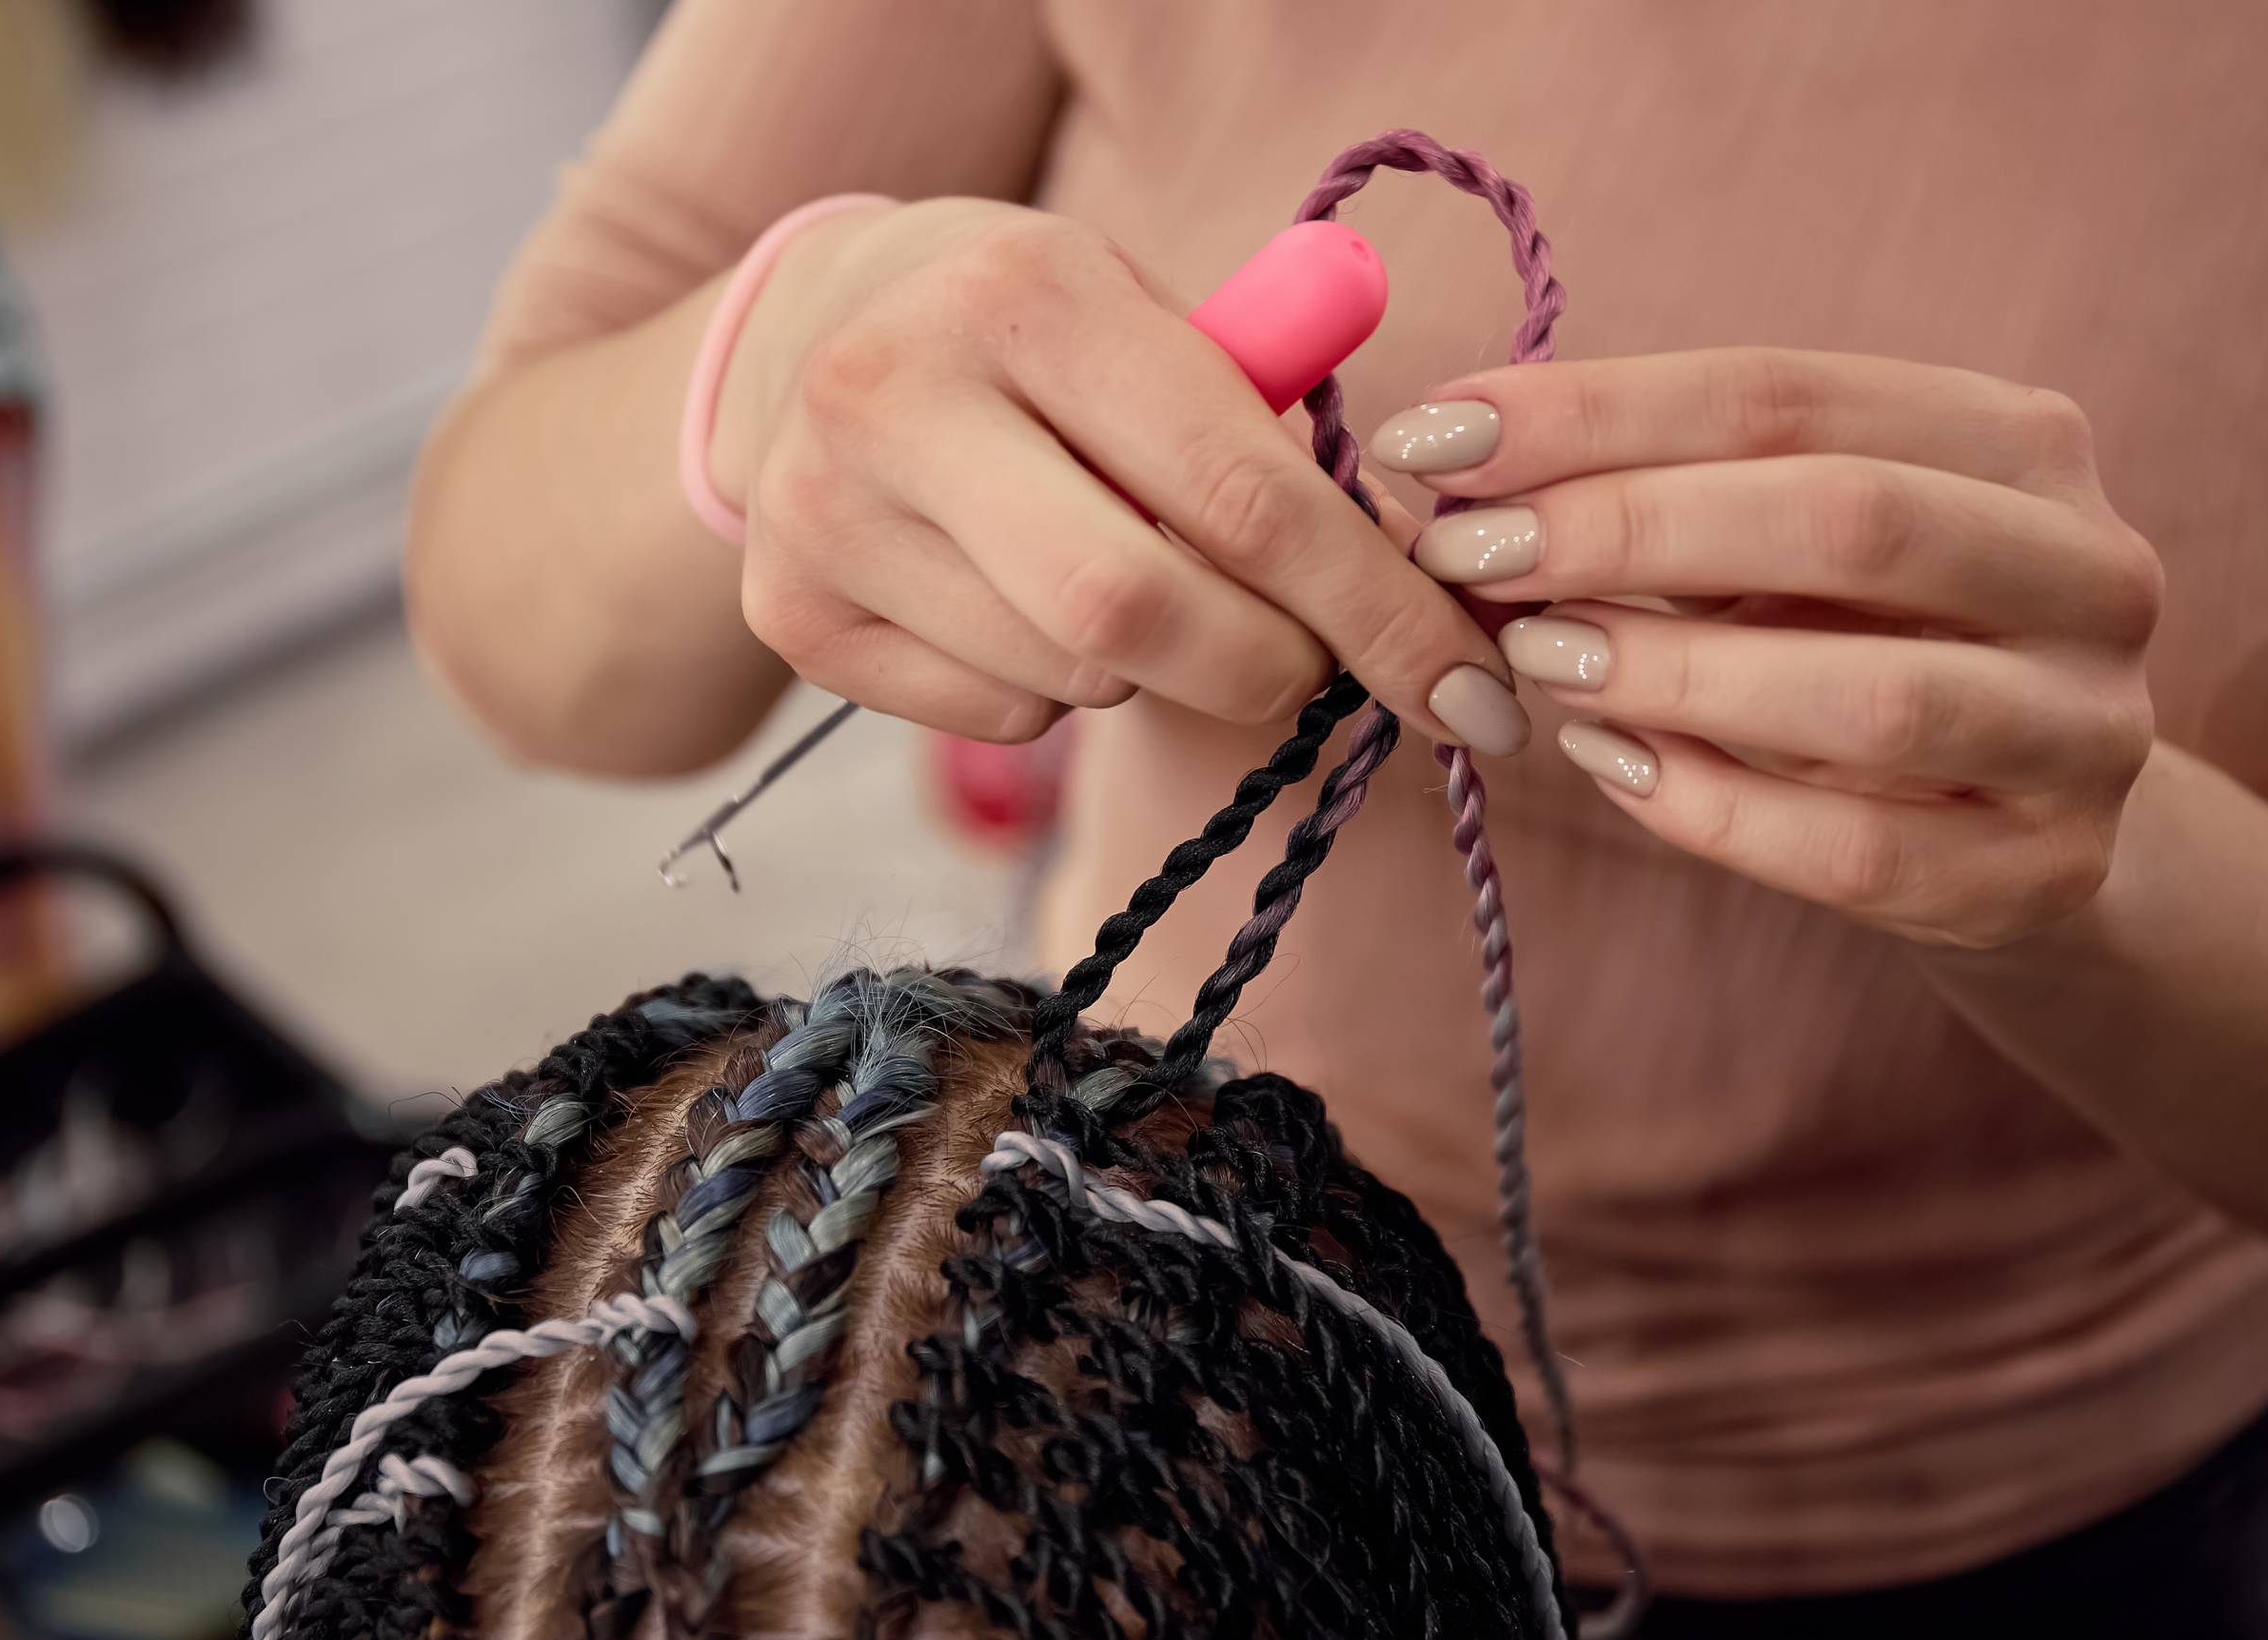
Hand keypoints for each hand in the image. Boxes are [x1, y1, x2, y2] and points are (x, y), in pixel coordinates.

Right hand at [712, 198, 1523, 750]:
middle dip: (1267, 666)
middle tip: (1307, 662)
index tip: (1472, 695)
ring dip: (1153, 666)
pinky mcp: (794, 616)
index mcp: (1029, 293)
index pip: (1245, 491)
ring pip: (1074, 679)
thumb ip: (1278, 417)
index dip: (1380, 612)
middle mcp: (899, 396)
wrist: (814, 335)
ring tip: (1121, 574)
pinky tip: (1022, 606)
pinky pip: (1001, 717)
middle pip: (1140, 615)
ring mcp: (824, 514)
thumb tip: (1430, 582)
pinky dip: (1059, 690)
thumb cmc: (1039, 335)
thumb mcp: (1153, 315)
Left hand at [1373, 349, 2162, 948]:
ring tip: (1534, 660)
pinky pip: (1854, 852)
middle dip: (1628, 529)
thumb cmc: (1860, 647)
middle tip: (1468, 556)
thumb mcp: (1778, 547)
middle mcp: (2090, 570)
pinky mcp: (2044, 875)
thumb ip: (1647, 495)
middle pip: (1848, 519)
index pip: (1787, 395)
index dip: (1598, 410)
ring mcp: (2087, 731)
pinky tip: (1611, 765)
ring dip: (1673, 675)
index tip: (1435, 441)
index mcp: (2017, 444)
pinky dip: (1712, 808)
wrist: (2022, 829)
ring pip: (1872, 699)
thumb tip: (1440, 470)